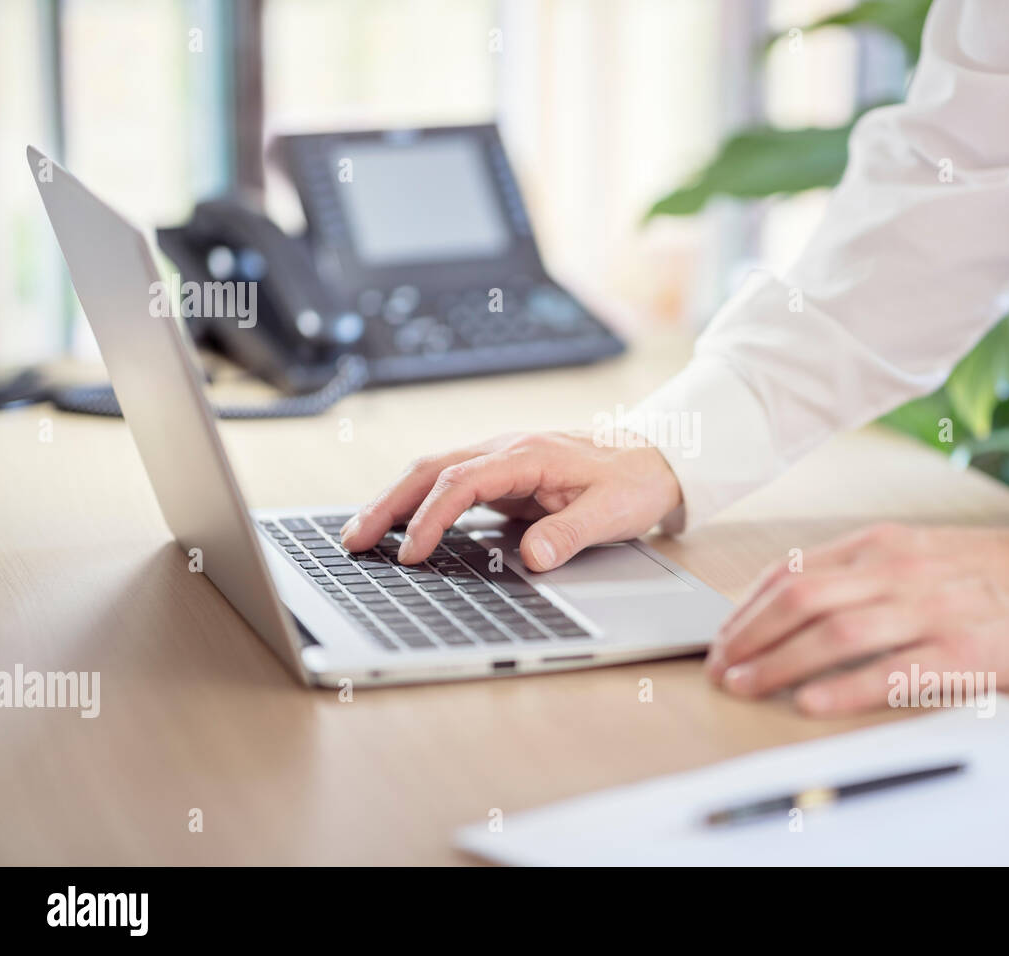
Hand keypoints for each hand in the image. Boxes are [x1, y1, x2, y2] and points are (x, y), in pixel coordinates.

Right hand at [340, 432, 681, 569]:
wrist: (655, 458)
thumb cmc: (634, 481)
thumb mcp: (613, 512)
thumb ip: (571, 534)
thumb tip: (533, 558)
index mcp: (527, 454)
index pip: (461, 483)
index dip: (432, 518)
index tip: (414, 554)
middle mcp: (504, 450)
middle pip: (430, 470)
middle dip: (387, 504)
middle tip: (353, 541)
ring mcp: (500, 461)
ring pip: (432, 474)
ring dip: (394, 502)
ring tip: (359, 536)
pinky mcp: (502, 477)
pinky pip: (449, 486)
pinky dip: (417, 503)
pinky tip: (399, 528)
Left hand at [705, 524, 1008, 716]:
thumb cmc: (982, 571)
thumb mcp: (911, 550)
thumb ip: (852, 570)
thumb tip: (783, 596)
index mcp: (879, 545)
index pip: (792, 572)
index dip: (746, 607)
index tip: (723, 637)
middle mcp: (896, 572)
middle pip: (801, 599)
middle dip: (748, 637)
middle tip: (720, 668)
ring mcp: (928, 610)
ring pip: (834, 633)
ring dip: (779, 662)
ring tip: (746, 685)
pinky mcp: (960, 652)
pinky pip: (891, 671)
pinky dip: (844, 688)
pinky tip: (811, 702)